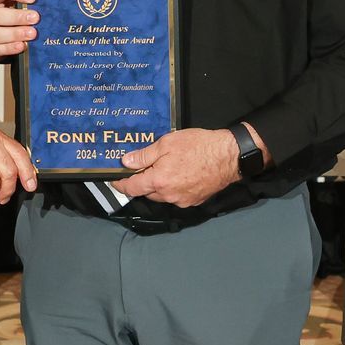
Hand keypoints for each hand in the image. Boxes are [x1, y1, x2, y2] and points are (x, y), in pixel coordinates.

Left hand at [113, 126, 251, 207]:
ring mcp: (182, 201)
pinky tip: (181, 175)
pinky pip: (177, 197)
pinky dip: (174, 188)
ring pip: (162, 195)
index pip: (131, 188)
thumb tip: (126, 162)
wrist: (228, 156)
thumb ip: (145, 155)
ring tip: (167, 168)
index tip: (116, 180)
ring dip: (159, 186)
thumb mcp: (167, 143)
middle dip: (143, 182)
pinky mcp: (194, 201)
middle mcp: (168, 195)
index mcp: (158, 181)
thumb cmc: (198, 146)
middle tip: (146, 167)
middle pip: (147, 192)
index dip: (121, 184)